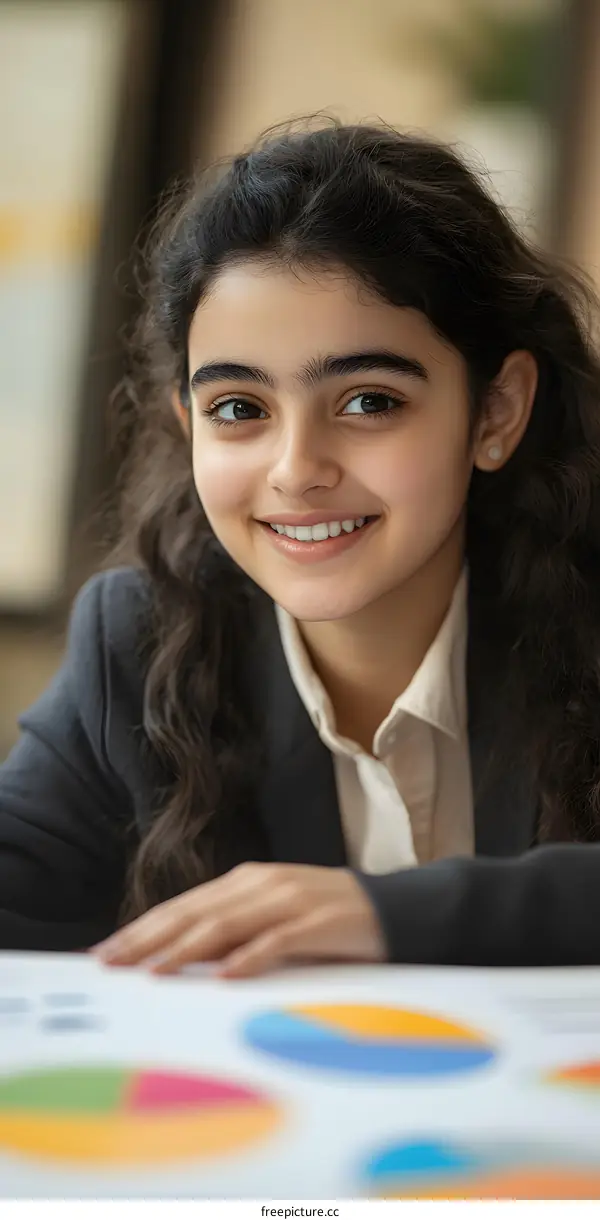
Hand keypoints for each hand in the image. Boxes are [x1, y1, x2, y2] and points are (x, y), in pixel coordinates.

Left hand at [92, 863, 386, 977]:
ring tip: (153, 971)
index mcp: (246, 883)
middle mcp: (262, 885)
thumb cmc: (328, 923)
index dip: (141, 929)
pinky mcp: (322, 922)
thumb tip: (177, 960)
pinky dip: (251, 957)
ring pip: (228, 923)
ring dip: (187, 948)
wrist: (400, 909)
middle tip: (110, 963)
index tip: (103, 953)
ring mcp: (292, 901)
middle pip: (194, 912)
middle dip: (147, 939)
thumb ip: (233, 932)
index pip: (182, 907)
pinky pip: (280, 941)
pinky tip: (226, 976)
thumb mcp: (273, 920)